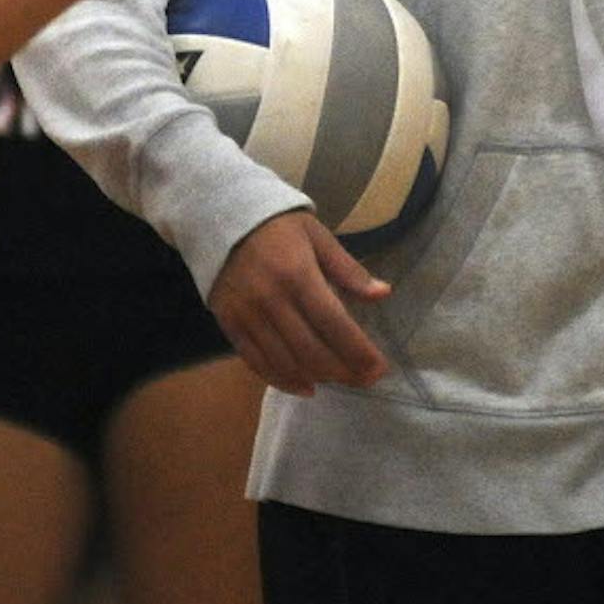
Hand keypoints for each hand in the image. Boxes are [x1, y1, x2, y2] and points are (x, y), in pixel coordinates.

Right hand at [208, 211, 391, 396]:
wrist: (220, 217)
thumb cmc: (277, 226)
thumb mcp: (317, 236)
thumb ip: (348, 269)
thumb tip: (383, 294)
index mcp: (298, 274)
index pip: (334, 323)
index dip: (358, 351)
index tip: (379, 368)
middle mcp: (271, 299)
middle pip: (311, 351)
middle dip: (343, 372)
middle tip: (364, 379)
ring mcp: (247, 315)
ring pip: (286, 362)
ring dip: (317, 378)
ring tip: (338, 380)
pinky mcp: (229, 324)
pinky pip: (256, 362)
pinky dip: (282, 380)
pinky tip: (304, 387)